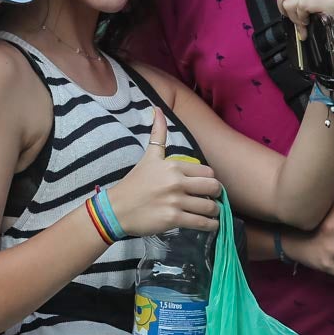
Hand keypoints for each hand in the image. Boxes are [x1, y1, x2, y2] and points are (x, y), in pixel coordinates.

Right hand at [105, 110, 222, 236]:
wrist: (116, 209)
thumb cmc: (134, 183)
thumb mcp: (148, 156)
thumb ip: (157, 134)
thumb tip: (158, 108)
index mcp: (173, 166)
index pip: (207, 171)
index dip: (210, 180)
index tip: (205, 186)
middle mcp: (176, 182)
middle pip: (213, 187)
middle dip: (216, 194)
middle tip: (212, 199)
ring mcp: (175, 201)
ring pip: (209, 206)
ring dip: (214, 212)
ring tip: (211, 213)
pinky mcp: (173, 219)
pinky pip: (201, 223)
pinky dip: (210, 225)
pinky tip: (209, 225)